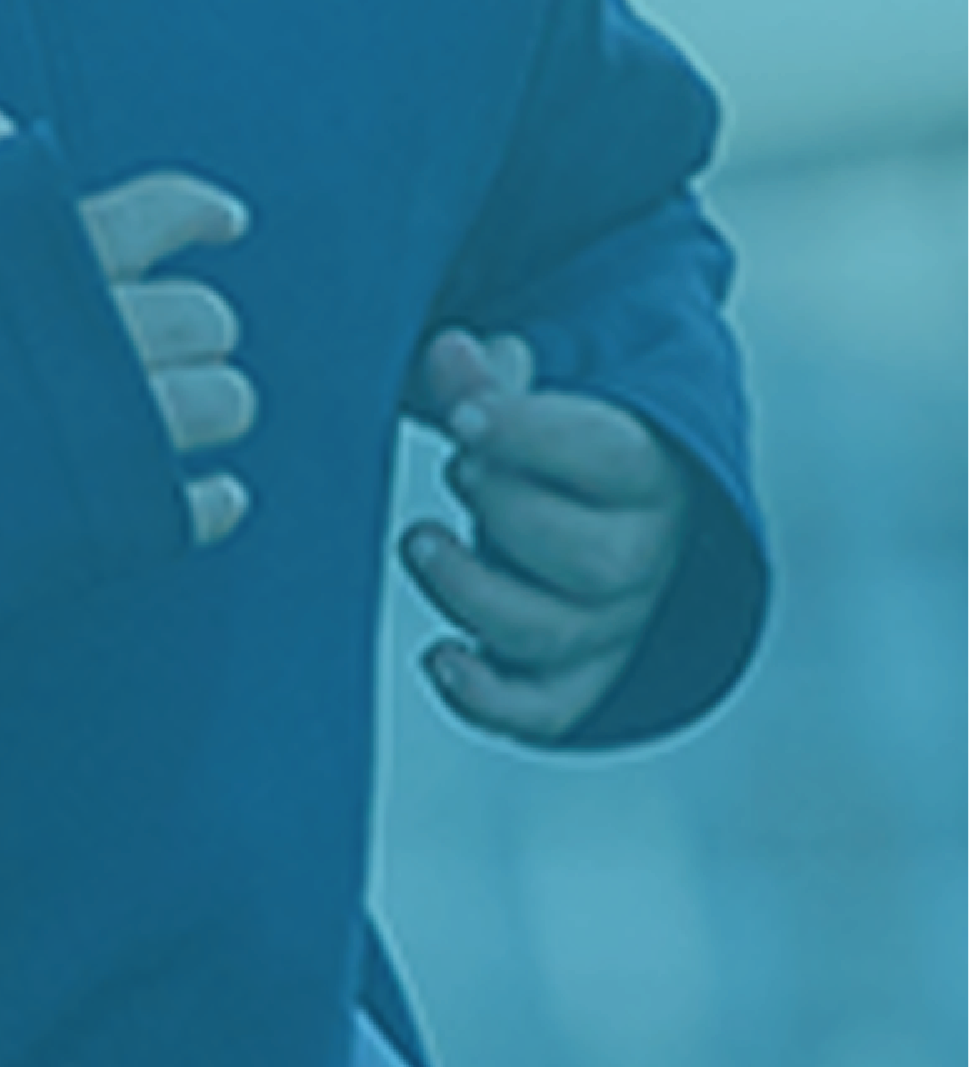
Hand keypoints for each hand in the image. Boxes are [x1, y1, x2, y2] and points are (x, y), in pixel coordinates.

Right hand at [0, 106, 256, 546]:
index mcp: (39, 254)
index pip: (156, 210)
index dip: (199, 212)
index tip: (228, 222)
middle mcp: (87, 331)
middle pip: (205, 316)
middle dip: (198, 331)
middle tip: (171, 345)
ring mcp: (102, 426)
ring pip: (223, 402)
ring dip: (214, 406)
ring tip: (181, 418)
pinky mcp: (103, 515)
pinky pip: (200, 504)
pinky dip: (211, 501)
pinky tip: (204, 497)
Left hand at [400, 327, 693, 740]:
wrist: (604, 515)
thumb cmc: (557, 452)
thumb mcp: (530, 404)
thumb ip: (487, 382)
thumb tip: (450, 355)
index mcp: (648, 473)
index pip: (609, 457)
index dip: (532, 437)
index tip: (464, 418)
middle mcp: (643, 558)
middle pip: (593, 559)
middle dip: (511, 515)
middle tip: (458, 472)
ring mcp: (612, 627)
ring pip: (556, 635)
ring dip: (475, 595)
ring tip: (418, 542)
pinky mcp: (577, 680)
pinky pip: (543, 712)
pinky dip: (489, 698)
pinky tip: (440, 657)